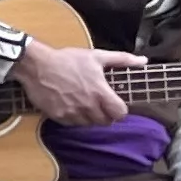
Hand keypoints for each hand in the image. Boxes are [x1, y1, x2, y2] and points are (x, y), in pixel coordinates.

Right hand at [7, 38, 139, 129]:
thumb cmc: (67, 60)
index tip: (114, 104)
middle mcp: (88, 106)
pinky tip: (71, 106)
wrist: (37, 65)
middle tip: (99, 105)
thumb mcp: (96, 56)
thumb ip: (122, 60)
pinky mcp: (58, 116)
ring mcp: (73, 113)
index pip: (120, 114)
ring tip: (84, 105)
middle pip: (105, 122)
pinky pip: (72, 124)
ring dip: (90, 117)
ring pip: (89, 124)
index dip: (119, 110)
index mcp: (100, 93)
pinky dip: (74, 118)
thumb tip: (143, 61)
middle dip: (105, 114)